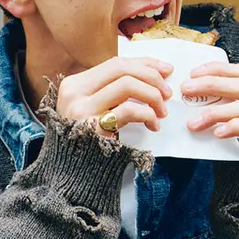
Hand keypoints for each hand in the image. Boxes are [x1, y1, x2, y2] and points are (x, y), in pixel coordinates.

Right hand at [56, 57, 173, 135]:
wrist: (70, 175)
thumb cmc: (89, 142)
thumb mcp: (94, 110)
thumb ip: (113, 92)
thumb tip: (153, 74)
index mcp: (75, 84)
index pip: (116, 63)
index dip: (145, 64)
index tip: (166, 70)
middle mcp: (74, 93)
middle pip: (122, 69)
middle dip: (152, 77)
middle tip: (168, 93)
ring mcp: (81, 110)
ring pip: (127, 85)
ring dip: (152, 95)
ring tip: (162, 111)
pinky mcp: (92, 129)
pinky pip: (128, 110)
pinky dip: (147, 114)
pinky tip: (153, 125)